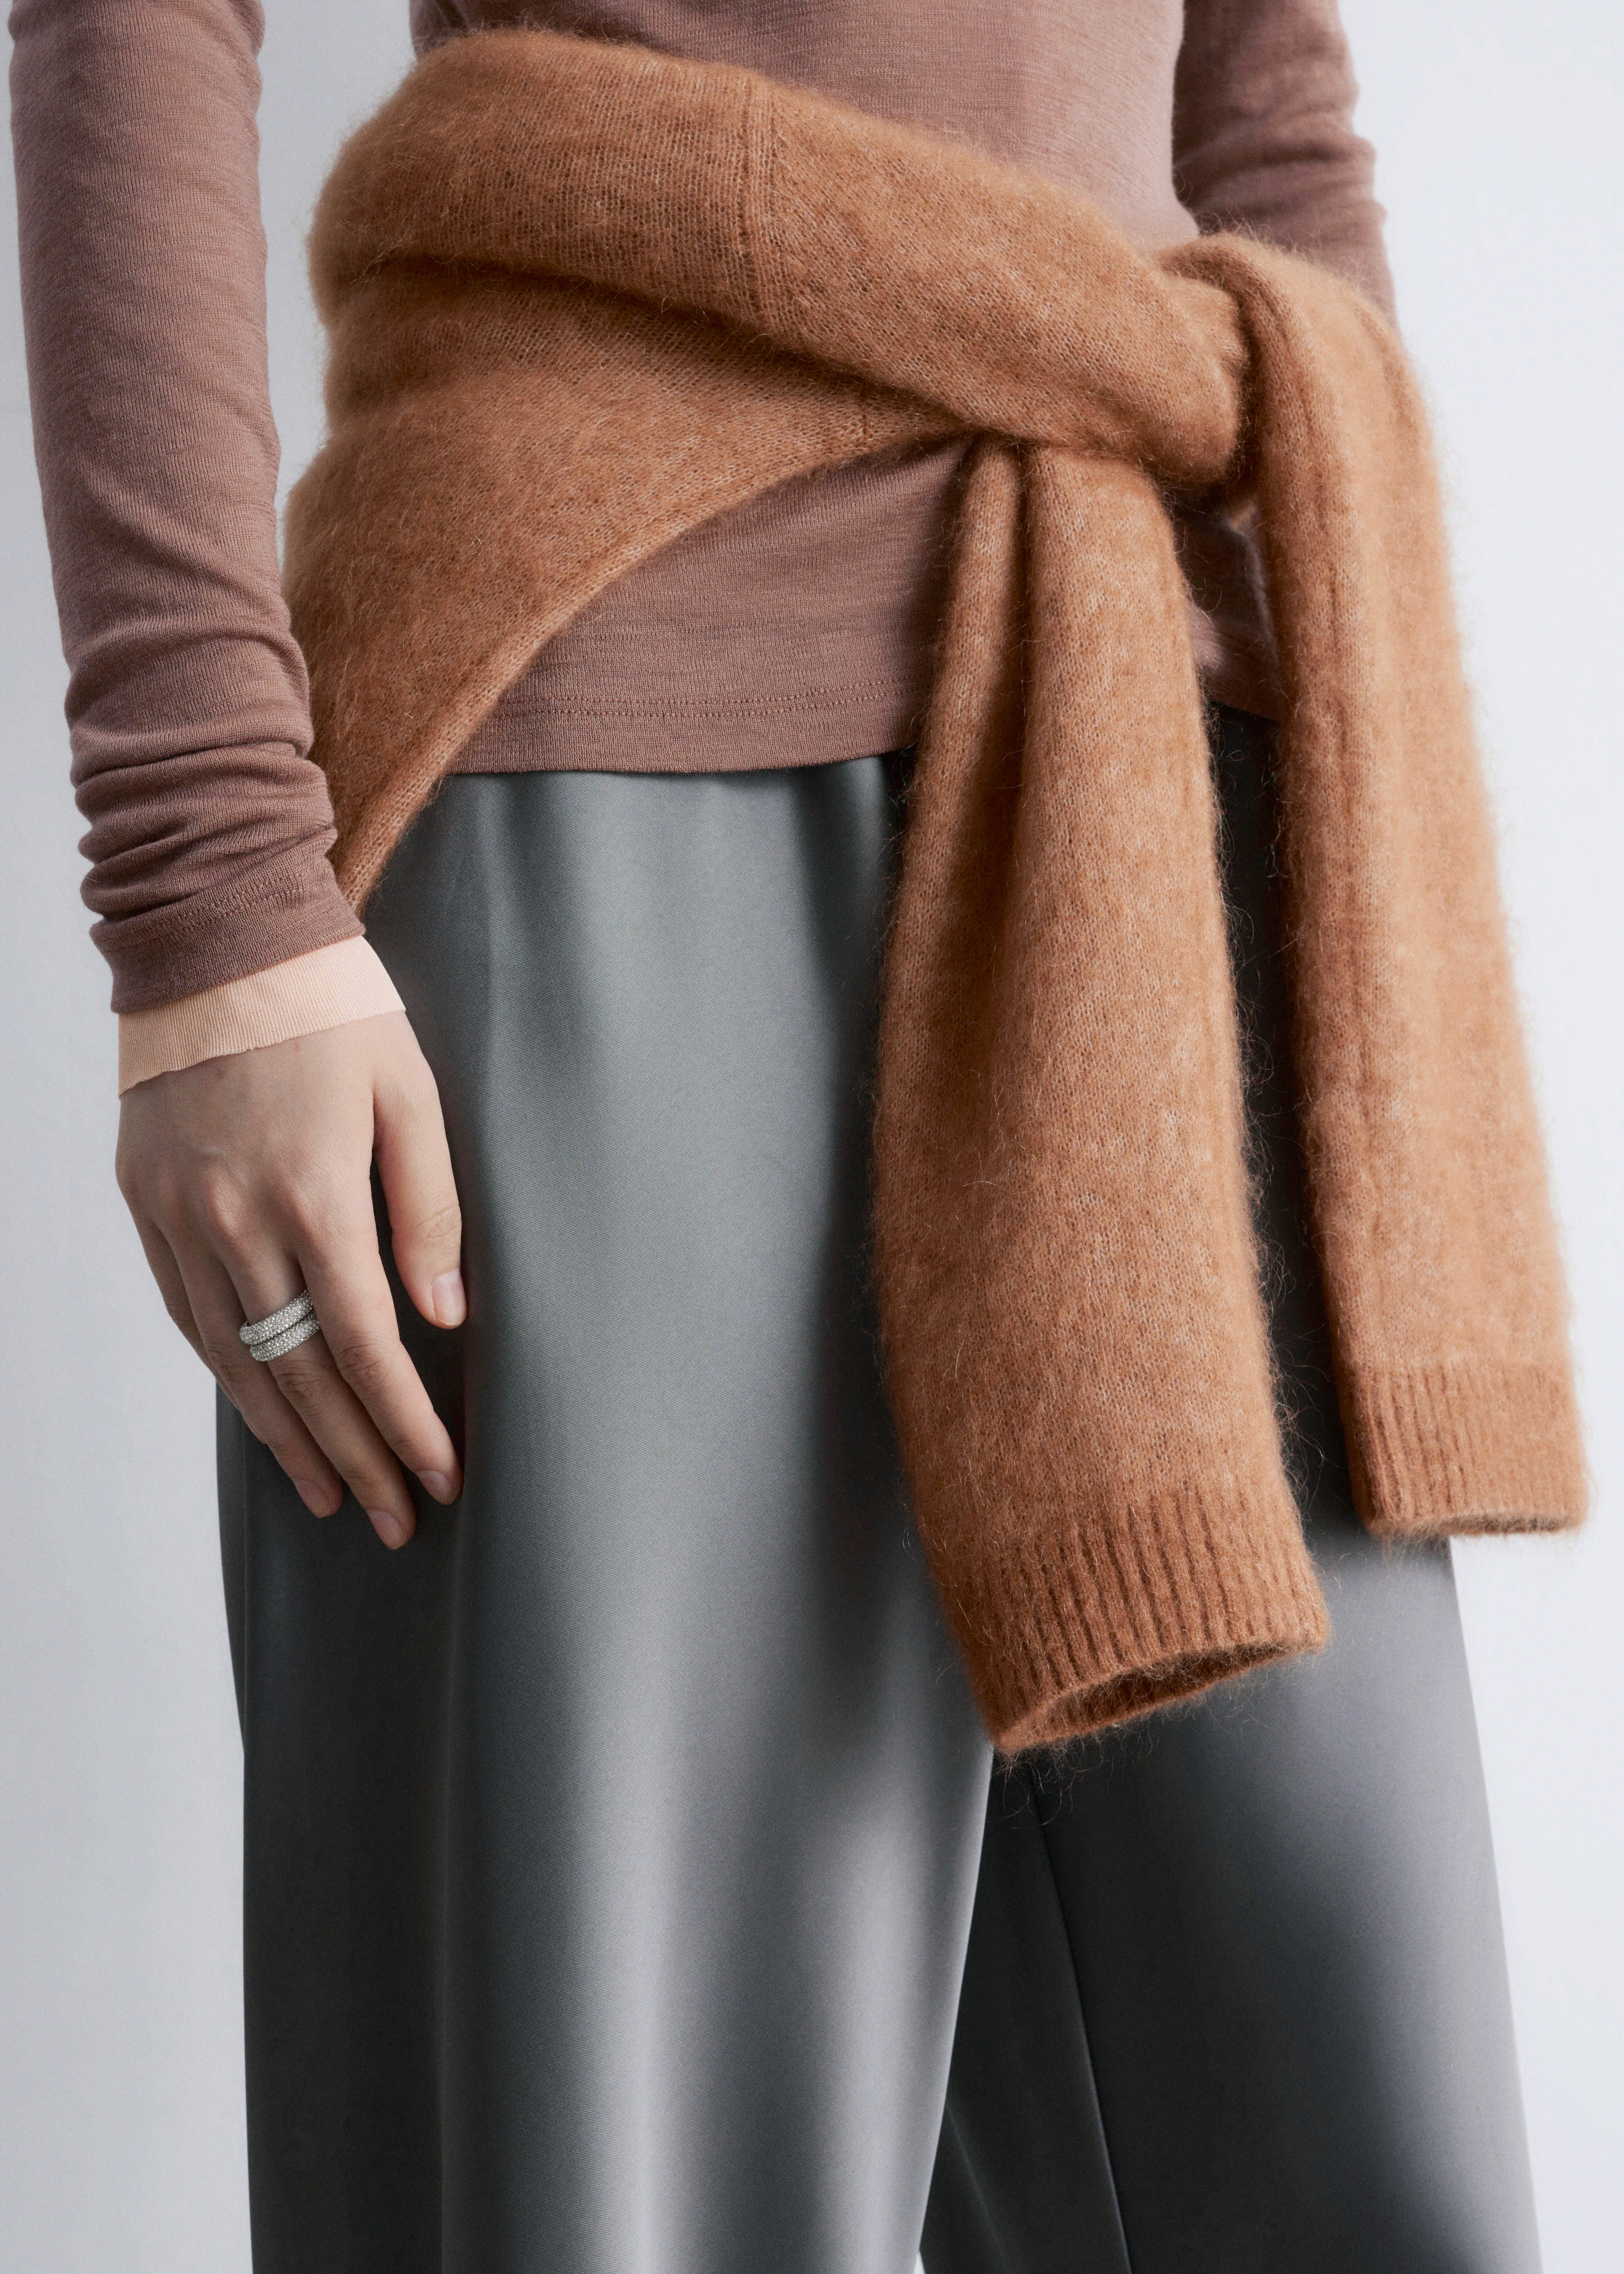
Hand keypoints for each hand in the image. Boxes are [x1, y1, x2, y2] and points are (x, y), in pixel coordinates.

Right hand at [116, 1012, 464, 1547]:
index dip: (404, 1421)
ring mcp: (181, 1216)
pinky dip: (228, 1374)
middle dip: (355, 1455)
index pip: (364, 1345)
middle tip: (395, 1520)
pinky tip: (262, 1414)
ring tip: (332, 1494)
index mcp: (313, 1194)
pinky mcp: (145, 1203)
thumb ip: (430, 1208)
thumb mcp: (411, 1093)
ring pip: (236, 1360)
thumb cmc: (333, 1009)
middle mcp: (237, 1219)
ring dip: (287, 1437)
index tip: (439, 1475)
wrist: (214, 940)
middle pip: (300, 1373)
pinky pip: (189, 1314)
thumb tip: (442, 1315)